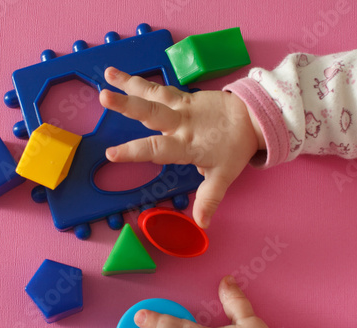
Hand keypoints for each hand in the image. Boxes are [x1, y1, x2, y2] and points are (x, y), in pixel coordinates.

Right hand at [100, 68, 264, 228]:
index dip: (134, 152)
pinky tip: (125, 78)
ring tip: (108, 75)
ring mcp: (183, 107)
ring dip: (130, 85)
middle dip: (127, 105)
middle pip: (151, 114)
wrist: (252, 117)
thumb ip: (209, 198)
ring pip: (154, 95)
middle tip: (104, 98)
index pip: (157, 149)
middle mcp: (181, 124)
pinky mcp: (186, 96)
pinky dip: (143, 84)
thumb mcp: (224, 176)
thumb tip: (202, 223)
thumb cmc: (235, 147)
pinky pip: (162, 89)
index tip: (111, 154)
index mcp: (187, 145)